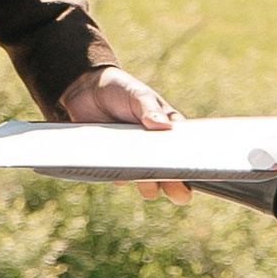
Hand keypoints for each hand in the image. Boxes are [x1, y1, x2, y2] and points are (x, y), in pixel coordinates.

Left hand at [61, 65, 189, 201]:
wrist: (86, 90)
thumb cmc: (122, 90)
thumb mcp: (138, 95)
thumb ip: (150, 109)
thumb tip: (163, 126)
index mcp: (169, 131)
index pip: (186, 152)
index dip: (190, 166)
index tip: (189, 172)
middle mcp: (155, 150)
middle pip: (171, 176)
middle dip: (174, 186)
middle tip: (173, 187)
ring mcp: (135, 159)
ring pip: (147, 184)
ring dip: (147, 184)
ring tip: (142, 175)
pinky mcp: (115, 163)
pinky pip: (121, 178)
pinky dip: (121, 176)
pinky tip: (117, 168)